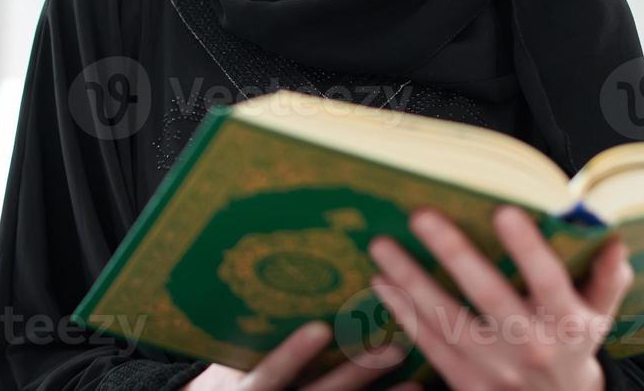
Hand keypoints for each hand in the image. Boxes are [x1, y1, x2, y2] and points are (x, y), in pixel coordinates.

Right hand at [183, 319, 421, 389]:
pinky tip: (417, 389)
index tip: (321, 329)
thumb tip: (272, 265)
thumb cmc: (227, 374)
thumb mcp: (226, 357)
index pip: (273, 371)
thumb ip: (249, 327)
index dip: (295, 353)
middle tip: (393, 348)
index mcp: (248, 386)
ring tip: (414, 370)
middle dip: (358, 372)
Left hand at [367, 205, 633, 390]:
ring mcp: (495, 369)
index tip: (504, 211)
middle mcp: (530, 346)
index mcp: (568, 324)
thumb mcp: (599, 317)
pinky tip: (381, 281)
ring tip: (381, 245)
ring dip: (411, 281)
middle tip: (421, 215)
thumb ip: (606, 278)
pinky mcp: (465, 384)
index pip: (550, 282)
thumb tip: (614, 240)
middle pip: (489, 296)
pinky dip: (403, 313)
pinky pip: (429, 344)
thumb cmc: (573, 347)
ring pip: (447, 321)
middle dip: (454, 254)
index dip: (528, 249)